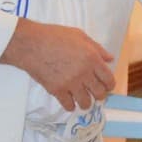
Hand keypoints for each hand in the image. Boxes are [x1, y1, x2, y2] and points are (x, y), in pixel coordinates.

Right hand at [0, 17, 114, 111]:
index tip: (107, 87)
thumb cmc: (54, 36)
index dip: (110, 85)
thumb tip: (109, 59)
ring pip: (86, 102)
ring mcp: (70, 83)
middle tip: (95, 93)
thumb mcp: (80, 35)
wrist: (31, 44)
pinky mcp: (57, 90)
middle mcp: (84, 73)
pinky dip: (71, 106)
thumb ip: (97, 48)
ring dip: (86, 103)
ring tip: (83, 100)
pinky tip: (70, 102)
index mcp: (92, 59)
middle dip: (99, 95)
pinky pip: (68, 105)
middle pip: (99, 93)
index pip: (109, 79)